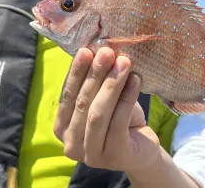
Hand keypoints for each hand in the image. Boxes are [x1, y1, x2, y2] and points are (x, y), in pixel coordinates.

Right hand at [53, 47, 160, 172]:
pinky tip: (136, 80)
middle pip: (82, 103)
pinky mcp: (114, 156)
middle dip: (95, 74)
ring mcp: (91, 155)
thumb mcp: (103, 100)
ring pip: (98, 113)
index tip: (86, 50)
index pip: (66, 96)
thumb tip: (98, 49)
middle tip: (107, 52)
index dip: (76, 72)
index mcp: (62, 128)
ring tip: (123, 62)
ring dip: (111, 84)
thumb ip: (95, 83)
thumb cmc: (119, 121)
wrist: (142, 149)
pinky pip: (118, 122)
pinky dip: (127, 98)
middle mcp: (71, 145)